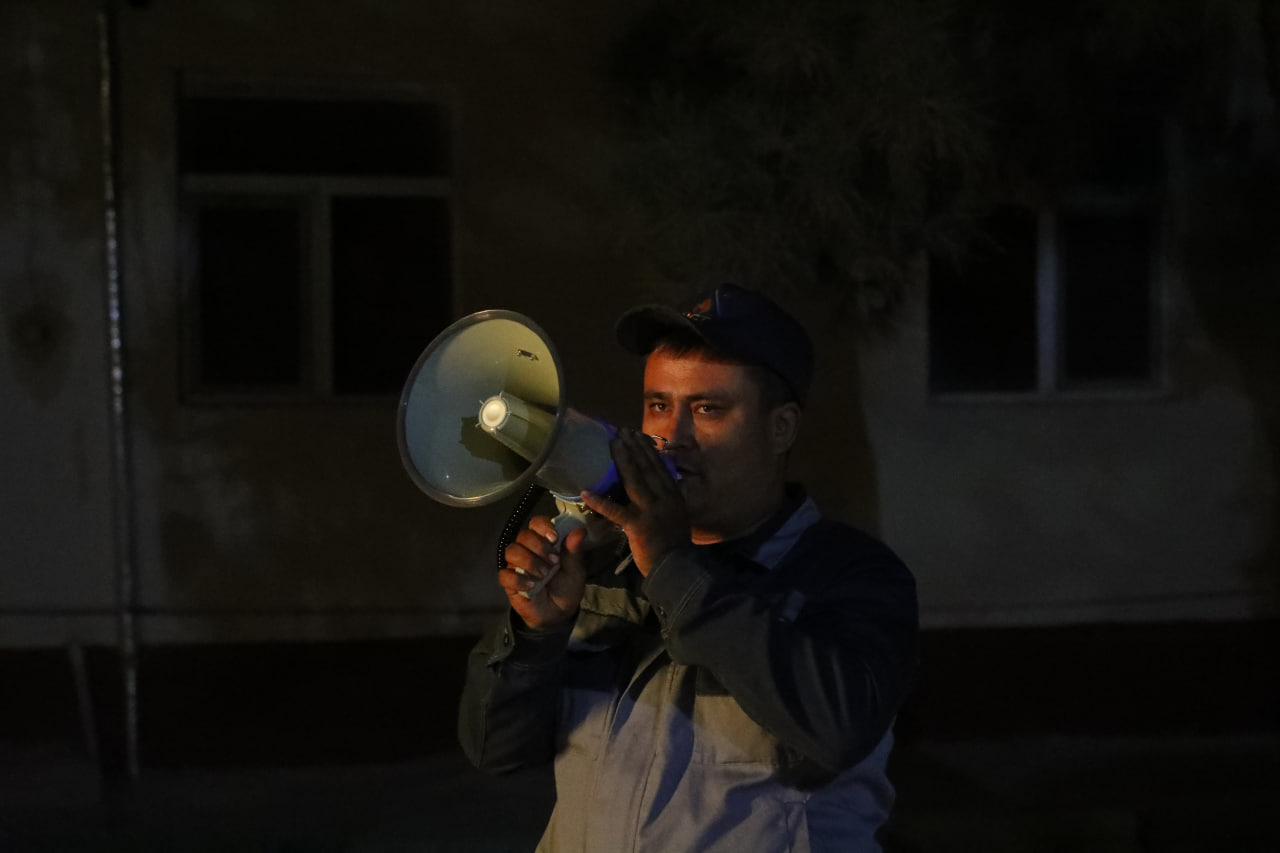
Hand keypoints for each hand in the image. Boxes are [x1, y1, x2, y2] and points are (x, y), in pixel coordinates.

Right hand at [501, 516, 585, 630]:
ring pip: (512, 551)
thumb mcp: (575, 570)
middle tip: (553, 562)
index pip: (536, 523)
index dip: (543, 527)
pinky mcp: (509, 582)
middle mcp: (528, 549)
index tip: (554, 538)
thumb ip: (574, 552)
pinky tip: (531, 585)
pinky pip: (504, 574)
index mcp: (545, 542)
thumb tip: (579, 531)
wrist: (558, 613)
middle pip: (523, 535)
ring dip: (529, 561)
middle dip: (539, 547)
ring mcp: (517, 565)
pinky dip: (518, 579)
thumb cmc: (566, 587)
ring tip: (544, 574)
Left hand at [581, 427, 689, 575]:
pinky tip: (586, 493)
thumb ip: (667, 499)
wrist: (677, 567)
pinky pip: (616, 512)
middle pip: (647, 468)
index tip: (637, 435)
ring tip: (613, 444)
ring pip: (635, 481)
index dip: (647, 450)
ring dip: (623, 460)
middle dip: (634, 447)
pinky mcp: (637, 526)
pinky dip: (600, 502)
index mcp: (673, 496)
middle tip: (622, 431)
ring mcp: (651, 511)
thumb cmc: (675, 544)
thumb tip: (657, 485)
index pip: (659, 468)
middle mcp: (664, 498)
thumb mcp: (677, 515)